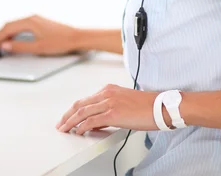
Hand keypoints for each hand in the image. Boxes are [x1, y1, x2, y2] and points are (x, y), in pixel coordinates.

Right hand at [0, 15, 81, 55]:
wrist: (77, 37)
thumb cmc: (60, 42)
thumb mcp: (38, 48)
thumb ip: (19, 47)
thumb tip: (5, 46)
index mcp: (30, 22)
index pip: (7, 29)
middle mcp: (32, 18)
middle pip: (9, 25)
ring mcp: (36, 19)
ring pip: (15, 25)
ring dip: (5, 34)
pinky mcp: (40, 22)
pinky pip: (21, 26)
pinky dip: (13, 32)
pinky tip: (12, 40)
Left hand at [55, 84, 172, 134]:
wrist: (160, 107)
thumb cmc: (146, 106)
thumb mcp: (124, 102)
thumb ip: (109, 108)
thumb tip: (98, 121)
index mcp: (109, 89)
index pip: (86, 99)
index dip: (74, 109)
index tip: (67, 117)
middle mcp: (107, 93)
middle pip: (80, 104)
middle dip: (67, 116)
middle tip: (61, 124)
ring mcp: (109, 102)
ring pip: (82, 112)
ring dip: (70, 122)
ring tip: (64, 130)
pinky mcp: (112, 113)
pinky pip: (91, 121)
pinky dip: (81, 127)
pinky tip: (78, 132)